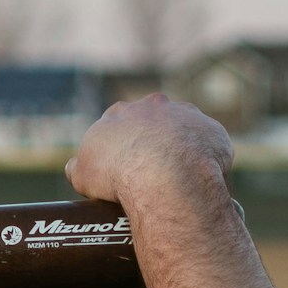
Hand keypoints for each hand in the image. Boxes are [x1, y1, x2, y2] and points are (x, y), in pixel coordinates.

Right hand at [65, 93, 233, 209]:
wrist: (162, 176)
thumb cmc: (117, 174)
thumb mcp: (81, 174)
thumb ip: (78, 166)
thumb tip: (76, 166)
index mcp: (120, 114)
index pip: (120, 125)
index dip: (122, 147)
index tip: (125, 167)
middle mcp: (153, 106)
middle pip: (153, 123)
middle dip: (153, 143)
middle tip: (153, 173)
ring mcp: (186, 115)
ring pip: (184, 131)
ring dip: (183, 149)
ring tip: (179, 179)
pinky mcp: (212, 130)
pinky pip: (210, 145)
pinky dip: (206, 160)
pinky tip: (200, 180)